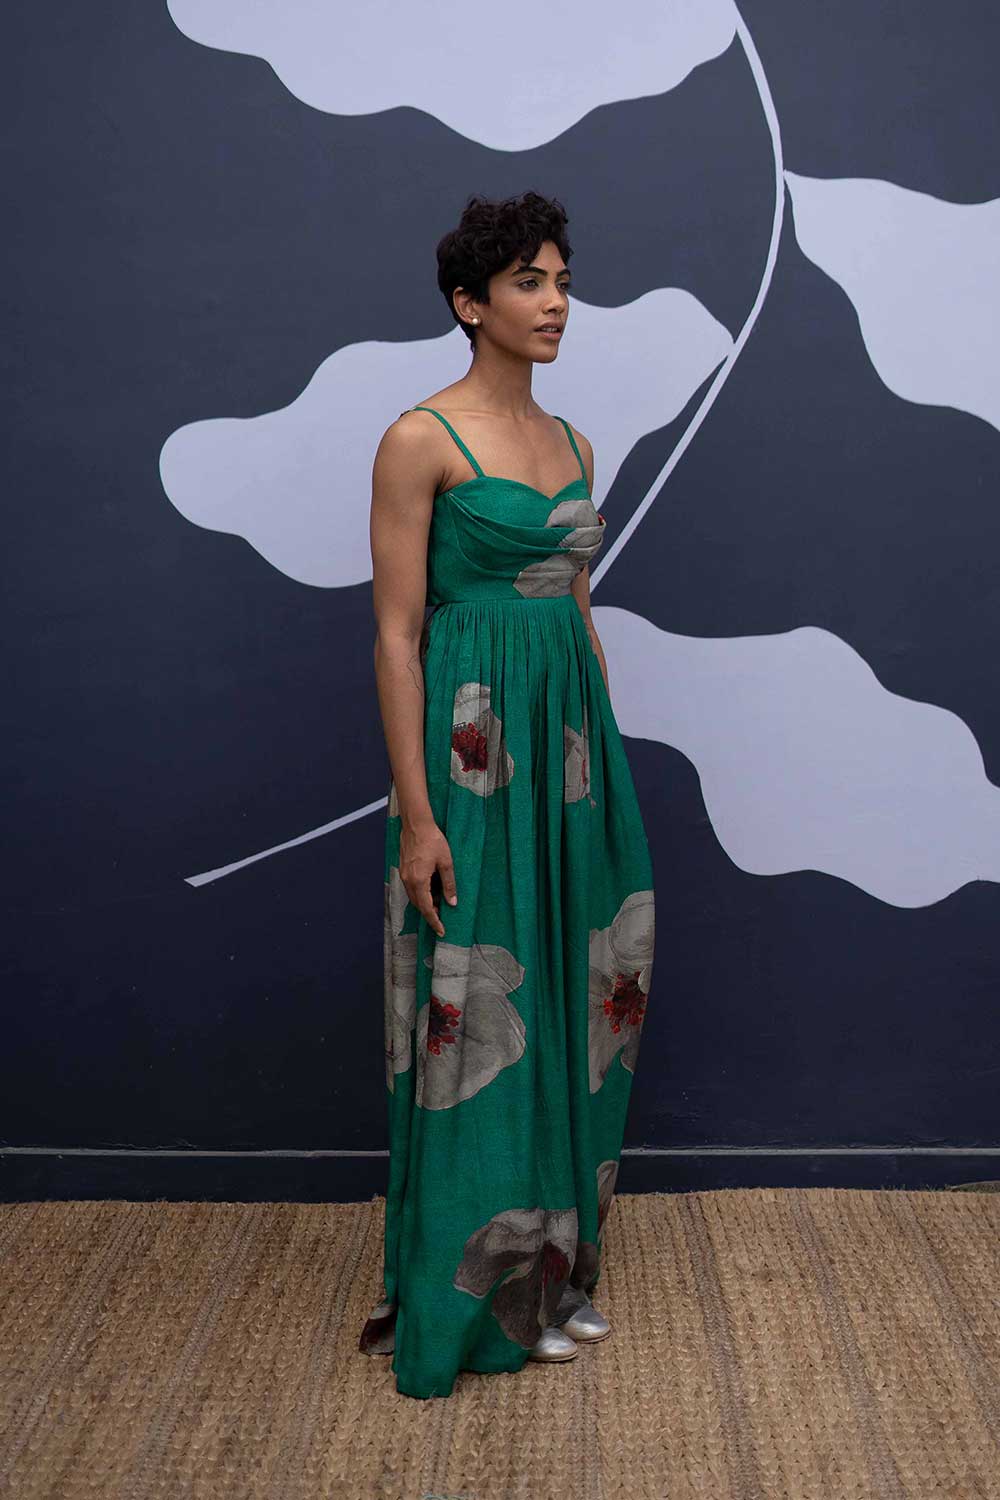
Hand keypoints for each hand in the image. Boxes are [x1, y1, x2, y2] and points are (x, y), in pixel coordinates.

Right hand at [399, 821, 457, 936]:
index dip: (434, 921)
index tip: (441, 931)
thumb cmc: (432, 840)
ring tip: (439, 904)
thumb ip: (449, 884)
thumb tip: (452, 902)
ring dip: (425, 903)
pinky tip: (430, 890)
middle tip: (442, 918)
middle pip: (418, 905)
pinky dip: (420, 894)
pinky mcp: (404, 869)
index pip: (427, 908)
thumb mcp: (446, 862)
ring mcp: (404, 875)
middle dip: (430, 914)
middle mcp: (408, 881)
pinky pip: (411, 888)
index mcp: (419, 881)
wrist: (416, 824)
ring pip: (414, 897)